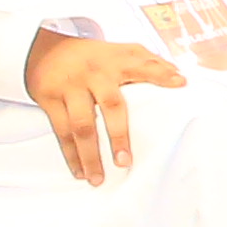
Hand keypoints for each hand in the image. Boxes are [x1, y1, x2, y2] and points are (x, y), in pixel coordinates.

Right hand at [26, 25, 188, 179]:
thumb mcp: (119, 52)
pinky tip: (80, 171)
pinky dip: (71, 154)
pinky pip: (61, 131)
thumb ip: (148, 62)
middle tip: (125, 161)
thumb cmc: (93, 57)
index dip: (160, 73)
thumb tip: (179, 76)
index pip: (142, 65)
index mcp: (115, 60)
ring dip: (90, 155)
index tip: (180, 83)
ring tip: (98, 178)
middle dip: (119, 134)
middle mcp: (94, 73)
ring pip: (81, 126)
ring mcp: (70, 87)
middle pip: (110, 104)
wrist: (45, 48)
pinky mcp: (50, 99)